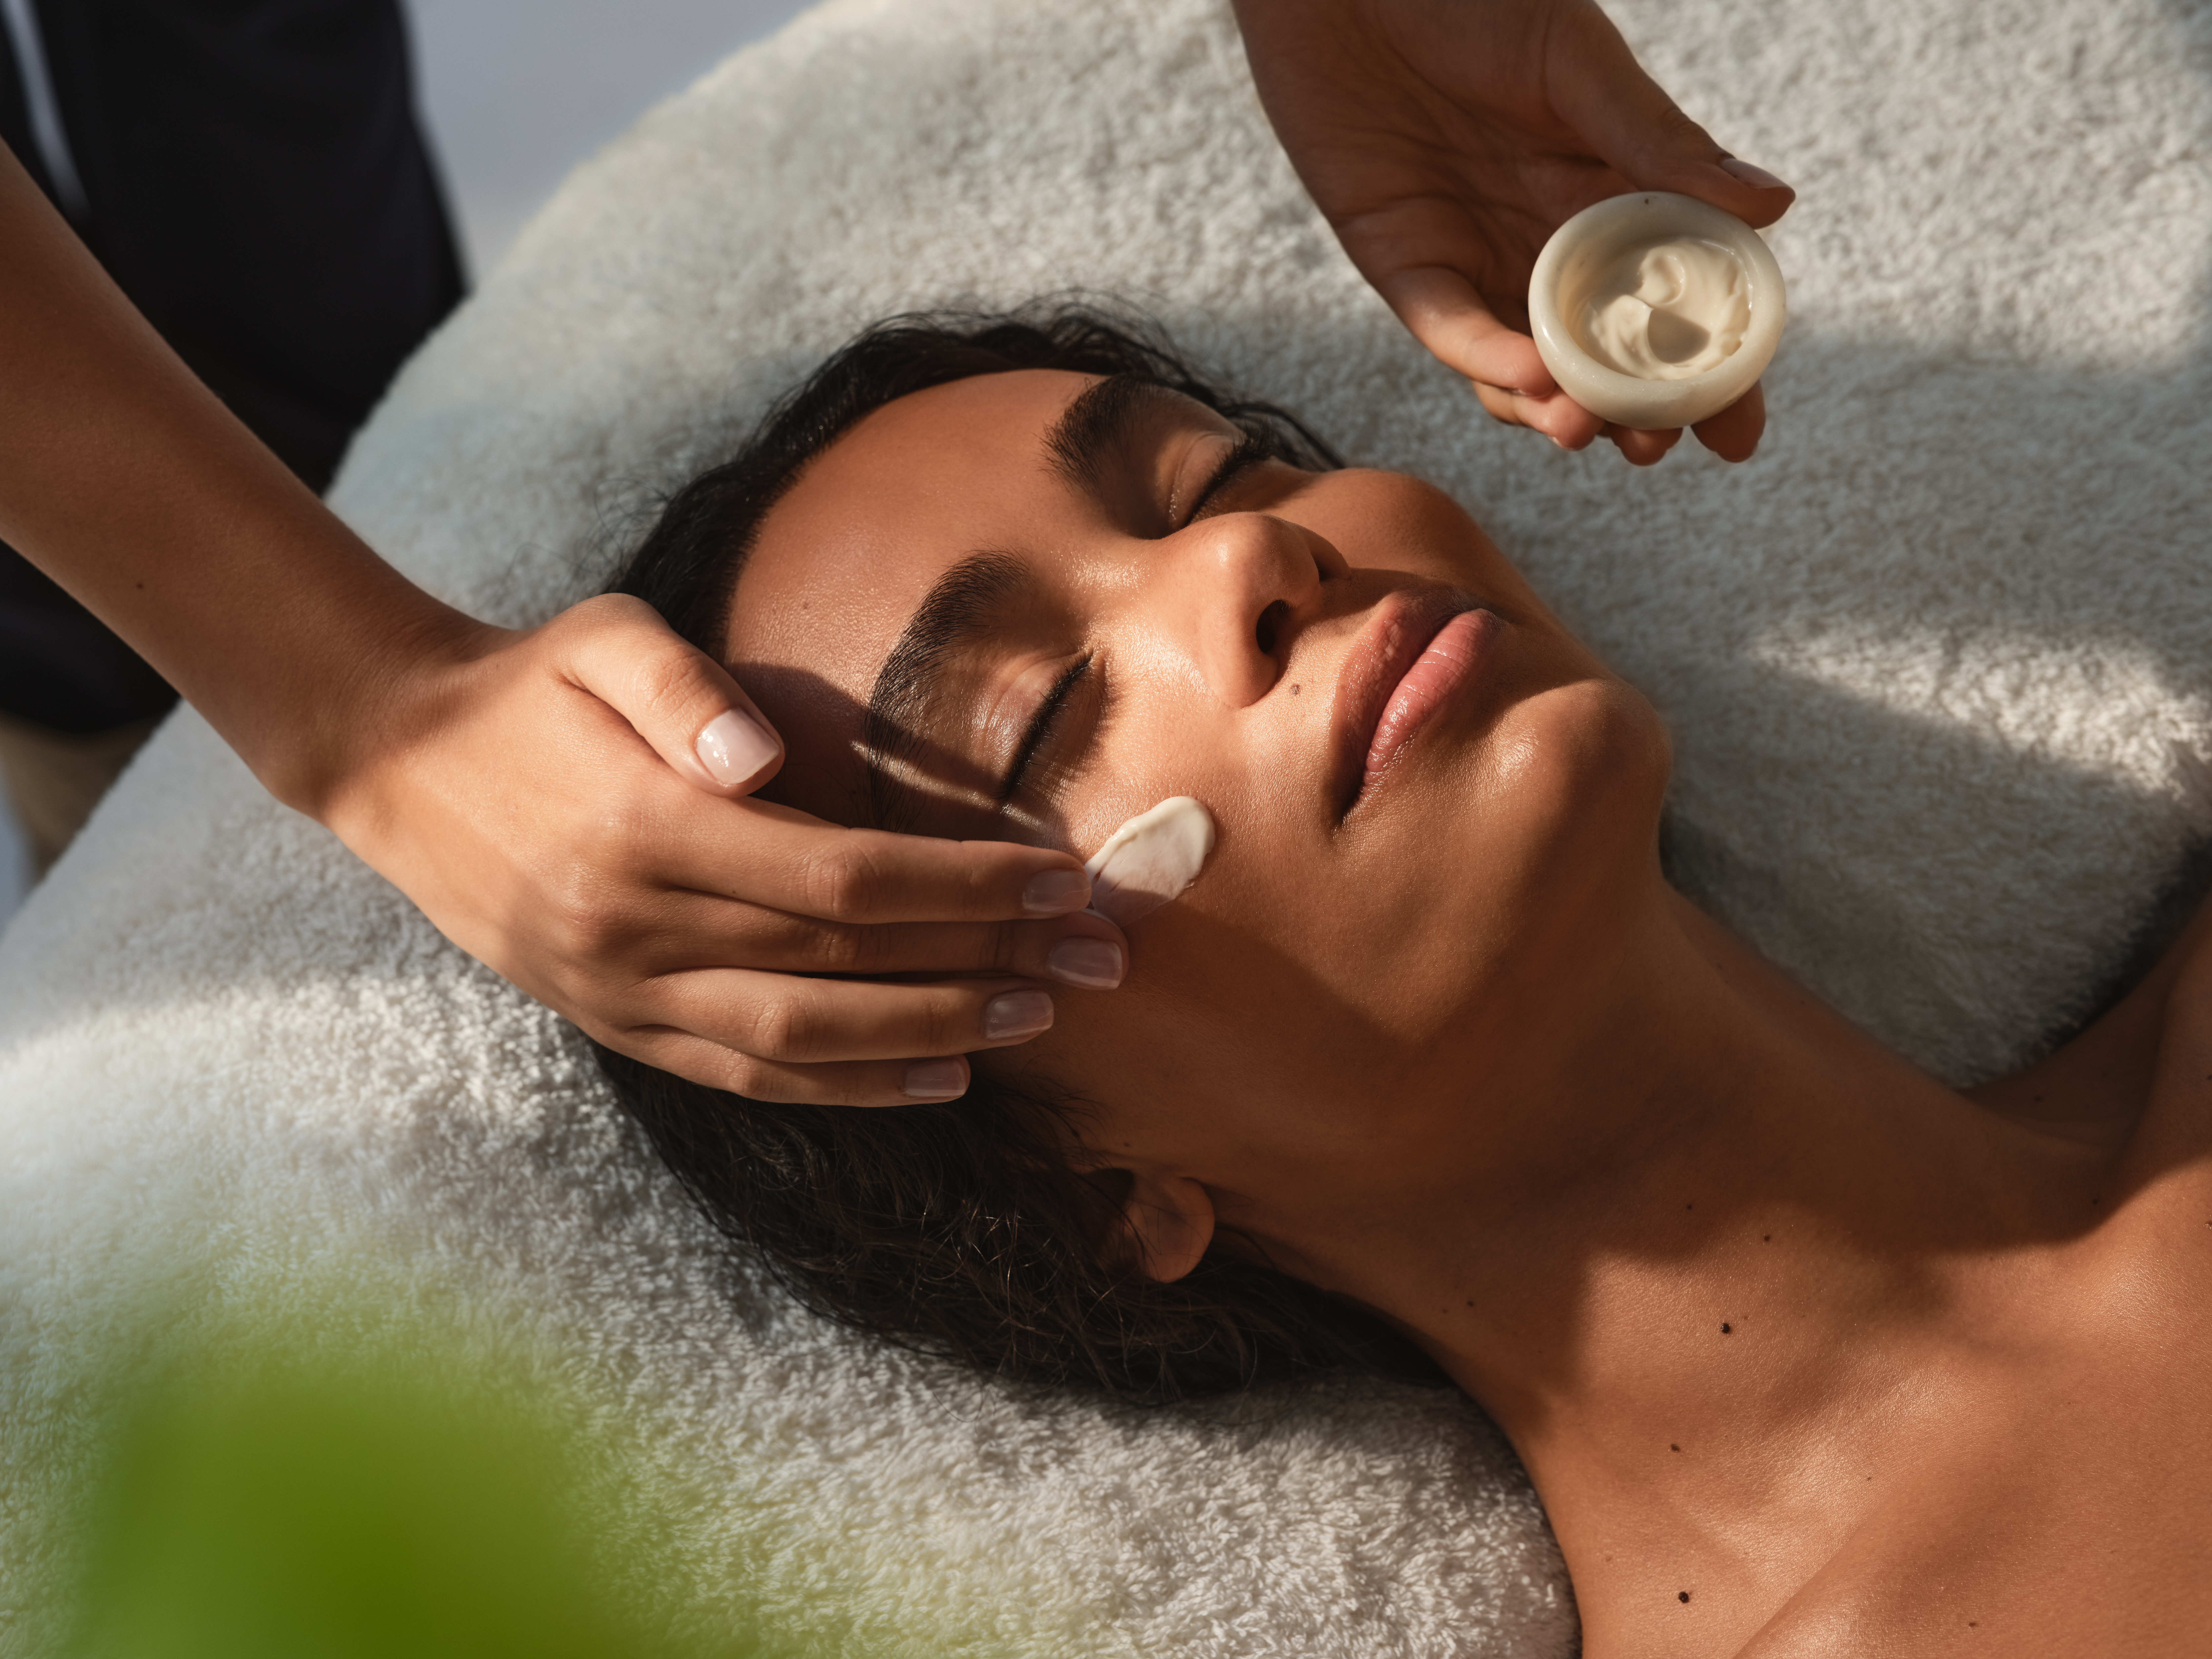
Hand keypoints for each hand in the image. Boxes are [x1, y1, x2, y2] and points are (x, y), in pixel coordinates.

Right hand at [316, 595, 1126, 1104]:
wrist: (402, 762)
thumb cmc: (531, 688)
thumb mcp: (598, 641)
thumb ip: (680, 687)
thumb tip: (756, 750)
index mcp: (648, 829)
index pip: (846, 876)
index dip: (964, 883)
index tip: (1062, 874)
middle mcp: (639, 927)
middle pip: (848, 964)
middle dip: (988, 961)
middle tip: (1100, 957)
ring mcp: (624, 991)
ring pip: (806, 1042)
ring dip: (935, 1034)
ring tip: (1041, 1018)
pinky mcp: (617, 1023)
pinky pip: (747, 1076)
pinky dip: (848, 1089)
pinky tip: (938, 1081)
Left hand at [1232, 0, 1793, 463]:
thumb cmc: (1474, 0)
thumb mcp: (1577, 67)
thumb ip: (1660, 143)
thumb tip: (1773, 207)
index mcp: (1611, 196)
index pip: (1674, 302)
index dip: (1708, 373)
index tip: (1738, 431)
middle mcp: (1549, 243)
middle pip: (1604, 357)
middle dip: (1633, 416)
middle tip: (1659, 451)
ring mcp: (1478, 261)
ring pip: (1527, 368)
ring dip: (1559, 409)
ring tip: (1589, 432)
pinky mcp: (1407, 268)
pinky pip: (1453, 331)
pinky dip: (1489, 360)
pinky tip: (1529, 379)